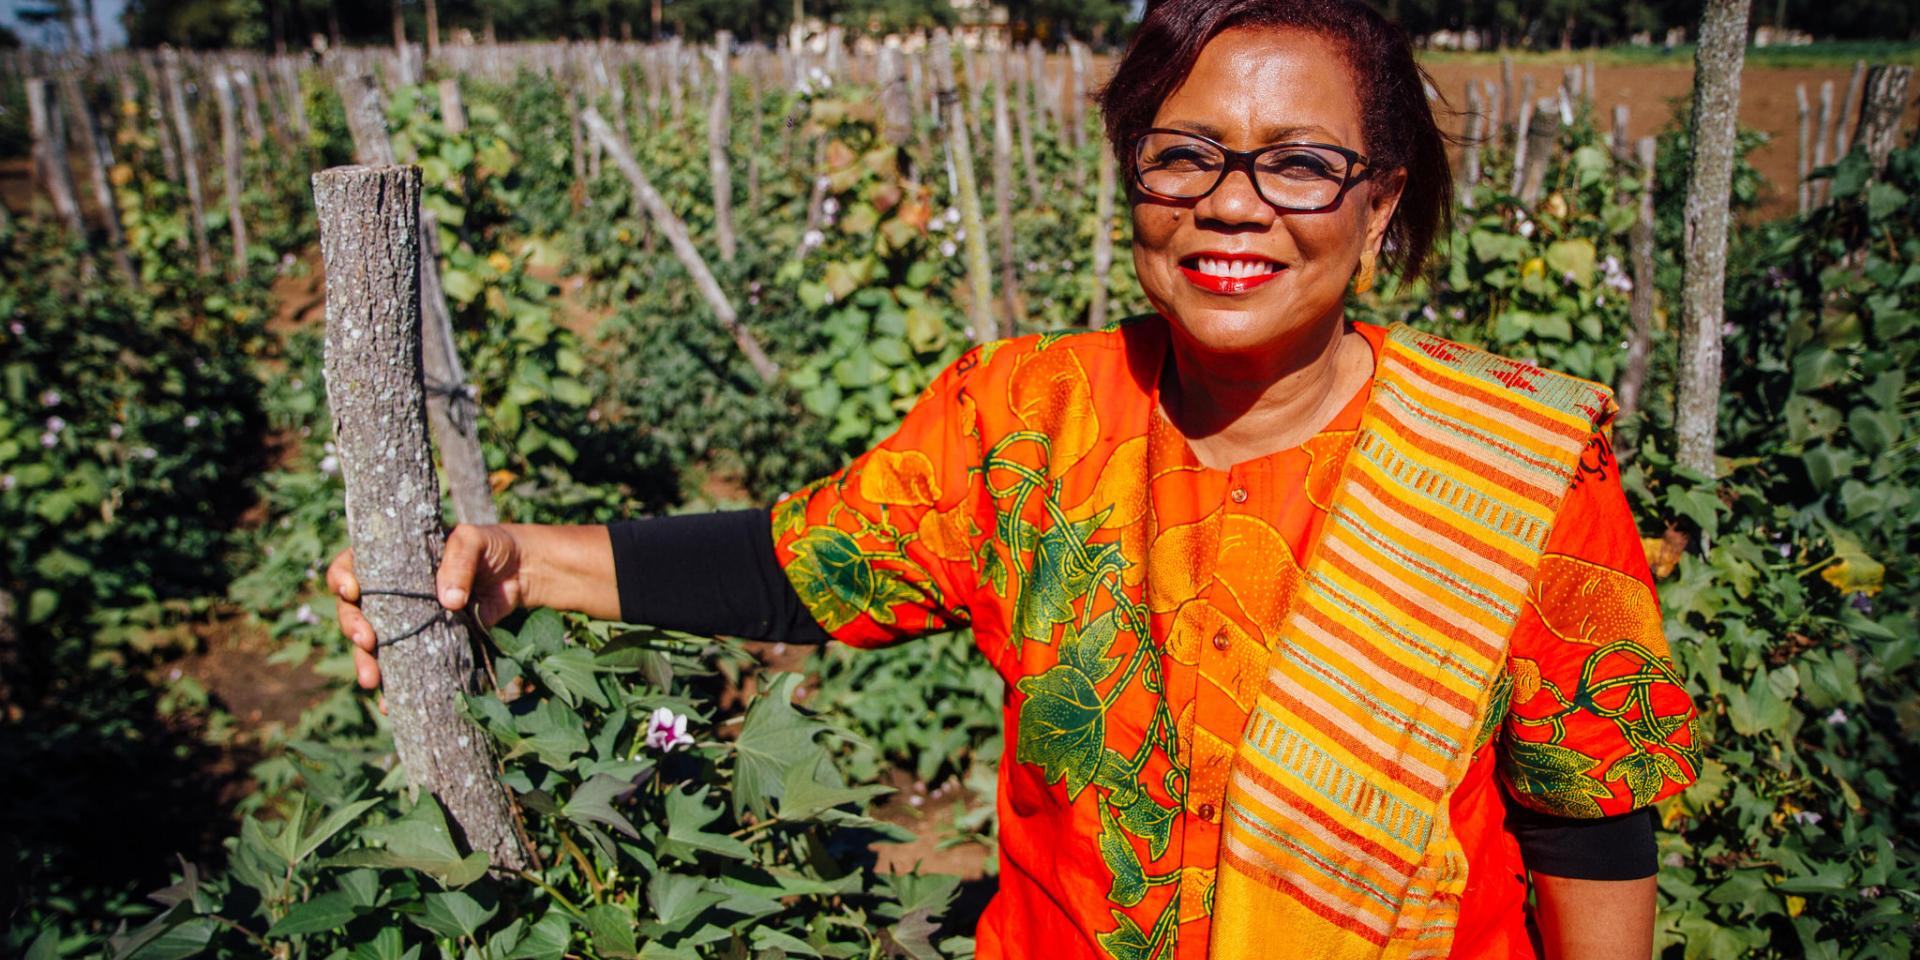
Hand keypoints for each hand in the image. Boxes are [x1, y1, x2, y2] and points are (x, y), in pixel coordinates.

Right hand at [327, 524, 530, 689]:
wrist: (522, 572)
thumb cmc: (490, 545)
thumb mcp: (474, 540)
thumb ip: (459, 562)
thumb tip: (449, 601)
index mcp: (392, 558)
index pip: (353, 565)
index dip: (343, 578)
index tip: (353, 591)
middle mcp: (392, 592)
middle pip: (354, 610)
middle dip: (353, 627)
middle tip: (366, 641)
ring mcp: (408, 620)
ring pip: (373, 644)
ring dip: (366, 662)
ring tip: (372, 679)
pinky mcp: (428, 644)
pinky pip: (404, 665)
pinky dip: (395, 687)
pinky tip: (391, 703)